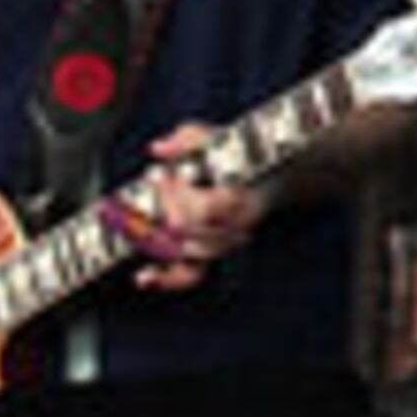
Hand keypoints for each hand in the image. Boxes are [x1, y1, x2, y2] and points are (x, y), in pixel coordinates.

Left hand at [123, 124, 261, 291]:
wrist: (274, 175)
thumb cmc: (243, 156)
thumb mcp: (219, 137)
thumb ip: (189, 138)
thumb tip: (159, 149)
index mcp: (239, 197)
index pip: (205, 209)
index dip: (176, 196)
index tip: (158, 176)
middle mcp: (235, 226)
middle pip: (191, 234)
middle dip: (162, 214)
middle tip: (148, 192)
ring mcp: (224, 242)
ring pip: (189, 258)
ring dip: (159, 240)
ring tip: (141, 220)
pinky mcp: (213, 254)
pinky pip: (191, 276)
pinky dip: (166, 279)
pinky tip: (143, 277)